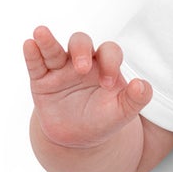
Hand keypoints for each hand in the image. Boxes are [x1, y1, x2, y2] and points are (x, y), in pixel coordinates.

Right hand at [23, 26, 152, 148]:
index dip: (110, 63)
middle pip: (80, 42)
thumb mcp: (123, 113)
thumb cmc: (103, 119)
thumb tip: (143, 85)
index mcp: (104, 66)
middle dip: (81, 51)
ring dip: (47, 41)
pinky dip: (32, 53)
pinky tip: (29, 44)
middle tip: (82, 69)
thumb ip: (137, 99)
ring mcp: (59, 69)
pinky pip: (35, 63)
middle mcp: (81, 62)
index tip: (109, 84)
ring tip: (41, 32)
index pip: (108, 52)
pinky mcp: (41, 80)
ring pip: (53, 49)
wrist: (78, 138)